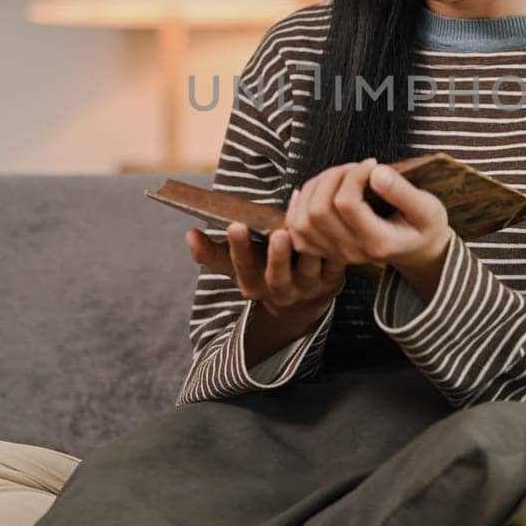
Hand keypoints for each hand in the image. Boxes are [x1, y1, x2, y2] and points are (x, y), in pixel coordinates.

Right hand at [186, 223, 346, 321]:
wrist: (302, 304)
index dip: (238, 249)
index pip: (242, 268)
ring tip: (308, 221)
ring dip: (309, 247)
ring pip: (310, 269)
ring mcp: (308, 287)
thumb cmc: (264, 273)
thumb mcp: (238, 267)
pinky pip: (336, 264)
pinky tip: (332, 220)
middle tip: (279, 234)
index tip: (235, 225)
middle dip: (277, 256)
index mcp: (254, 285)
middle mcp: (281, 291)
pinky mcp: (334, 281)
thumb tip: (189, 235)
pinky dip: (335, 245)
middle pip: (278, 276)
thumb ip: (212, 253)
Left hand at [285, 157, 450, 273]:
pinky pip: (297, 231)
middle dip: (332, 178)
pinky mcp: (326, 249)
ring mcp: (336, 253)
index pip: (346, 204)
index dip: (354, 175)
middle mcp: (352, 252)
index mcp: (377, 243)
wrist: (418, 249)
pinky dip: (297, 207)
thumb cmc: (424, 226)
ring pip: (302, 220)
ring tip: (339, 176)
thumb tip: (375, 172)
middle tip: (355, 167)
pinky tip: (312, 190)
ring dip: (315, 188)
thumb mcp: (428, 209)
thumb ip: (403, 192)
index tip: (372, 163)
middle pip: (318, 211)